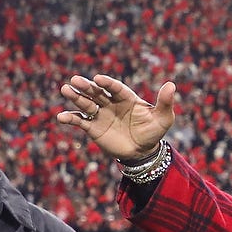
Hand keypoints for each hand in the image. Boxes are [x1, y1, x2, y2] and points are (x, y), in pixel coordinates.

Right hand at [56, 74, 177, 162]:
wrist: (142, 152)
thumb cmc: (153, 132)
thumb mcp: (163, 118)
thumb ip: (165, 102)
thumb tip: (171, 85)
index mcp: (126, 98)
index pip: (115, 88)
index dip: (107, 83)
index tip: (98, 78)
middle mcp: (111, 103)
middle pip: (97, 92)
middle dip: (86, 86)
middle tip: (74, 80)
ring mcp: (101, 115)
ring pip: (86, 104)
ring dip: (75, 97)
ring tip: (65, 89)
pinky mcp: (94, 128)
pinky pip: (80, 122)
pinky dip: (70, 119)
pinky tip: (60, 117)